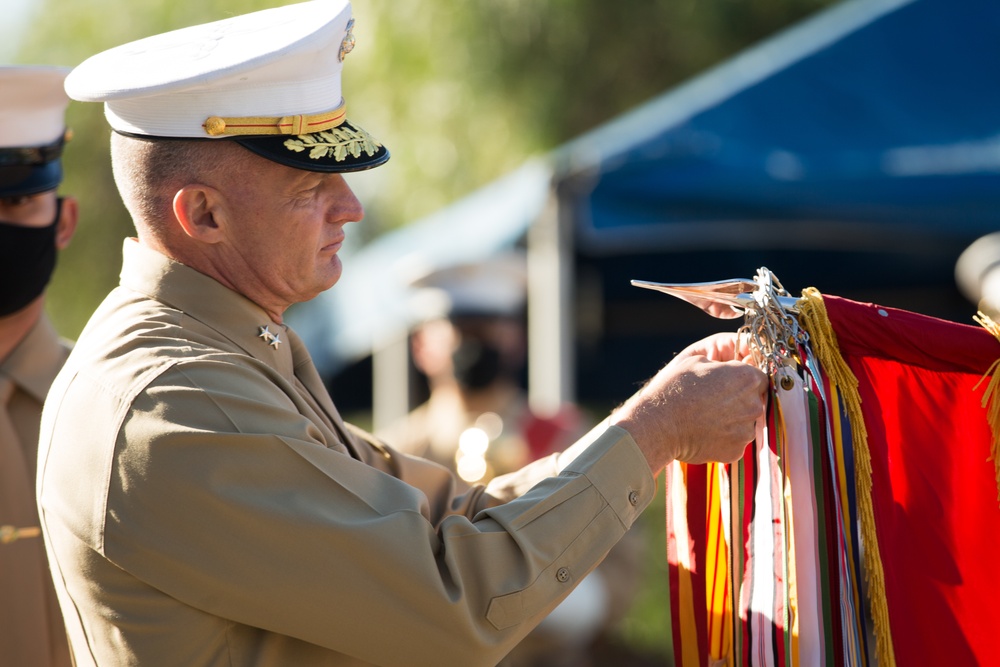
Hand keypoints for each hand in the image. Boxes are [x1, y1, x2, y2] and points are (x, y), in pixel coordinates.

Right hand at [610, 332, 766, 471]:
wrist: (658, 425)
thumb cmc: (675, 388)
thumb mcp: (696, 360)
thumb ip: (723, 364)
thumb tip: (729, 369)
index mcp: (747, 378)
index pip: (759, 377)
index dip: (743, 379)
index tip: (728, 383)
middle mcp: (753, 405)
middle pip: (754, 400)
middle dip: (738, 400)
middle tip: (713, 401)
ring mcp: (746, 431)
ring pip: (744, 422)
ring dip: (731, 420)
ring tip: (706, 418)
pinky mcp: (736, 451)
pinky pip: (734, 442)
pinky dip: (723, 438)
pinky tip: (704, 432)